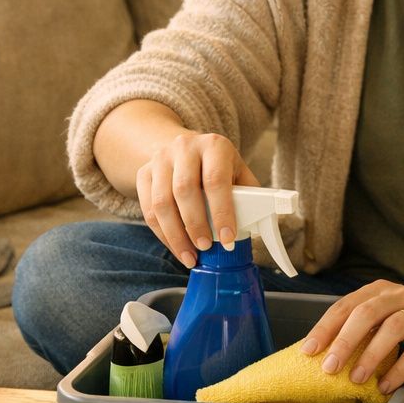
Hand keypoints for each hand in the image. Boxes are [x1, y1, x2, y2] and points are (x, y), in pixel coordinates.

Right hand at [135, 131, 258, 267]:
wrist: (184, 149)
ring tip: (190, 256)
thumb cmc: (218, 167)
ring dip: (175, 235)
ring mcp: (160, 159)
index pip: (215, 180)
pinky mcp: (143, 173)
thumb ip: (249, 195)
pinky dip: (162, 233)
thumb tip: (260, 225)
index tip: (227, 238)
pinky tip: (175, 247)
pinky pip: (147, 209)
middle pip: (184, 190)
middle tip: (206, 248)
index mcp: (213, 146)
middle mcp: (184, 148)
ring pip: (161, 202)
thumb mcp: (237, 172)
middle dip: (195, 225)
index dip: (221, 212)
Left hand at [299, 280, 403, 394]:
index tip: (308, 351)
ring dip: (371, 355)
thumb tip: (326, 356)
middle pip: (366, 313)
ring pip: (392, 328)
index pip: (346, 305)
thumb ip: (365, 329)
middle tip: (329, 367)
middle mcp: (400, 295)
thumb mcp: (390, 317)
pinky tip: (386, 387)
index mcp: (380, 290)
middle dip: (344, 341)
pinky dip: (398, 371)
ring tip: (357, 379)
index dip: (325, 328)